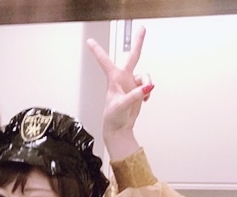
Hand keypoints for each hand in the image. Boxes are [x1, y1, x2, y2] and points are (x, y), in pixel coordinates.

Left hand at [87, 27, 151, 157]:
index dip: (97, 51)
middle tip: (142, 29)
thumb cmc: (113, 118)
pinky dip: (147, 92)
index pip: (105, 62)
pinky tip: (144, 100)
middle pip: (133, 57)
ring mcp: (131, 84)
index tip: (89, 42)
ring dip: (147, 84)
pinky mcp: (138, 91)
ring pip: (145, 76)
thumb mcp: (122, 106)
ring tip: (144, 96)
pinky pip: (147, 86)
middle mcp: (122, 79)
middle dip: (138, 43)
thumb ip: (135, 95)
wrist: (119, 128)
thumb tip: (147, 87)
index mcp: (113, 80)